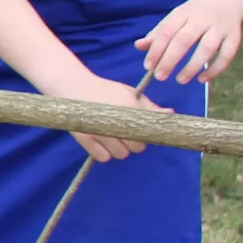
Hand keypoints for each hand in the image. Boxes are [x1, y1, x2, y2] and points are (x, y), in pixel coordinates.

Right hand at [45, 71, 169, 162]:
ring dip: (120, 148)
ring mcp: (101, 132)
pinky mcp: (86, 140)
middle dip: (134, 142)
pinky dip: (104, 153)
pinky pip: (104, 157)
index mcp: (130, 108)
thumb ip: (149, 106)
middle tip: (125, 131)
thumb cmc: (103, 89)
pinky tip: (102, 141)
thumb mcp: (128, 92)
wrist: (72, 86)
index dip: (148, 134)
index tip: (143, 130)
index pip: (149, 133)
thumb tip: (171, 114)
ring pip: (121, 154)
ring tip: (113, 136)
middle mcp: (117, 122)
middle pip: (137, 148)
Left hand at [137, 0, 242, 84]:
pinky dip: (216, 69)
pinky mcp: (234, 37)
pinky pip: (227, 55)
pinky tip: (202, 79)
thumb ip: (158, 34)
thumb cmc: (194, 13)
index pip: (167, 31)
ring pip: (207, 48)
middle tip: (160, 77)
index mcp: (183, 14)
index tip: (148, 66)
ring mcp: (220, 28)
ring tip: (180, 80)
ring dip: (193, 66)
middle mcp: (202, 19)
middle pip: (184, 40)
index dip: (156, 49)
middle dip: (170, 59)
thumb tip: (139, 46)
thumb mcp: (175, 19)